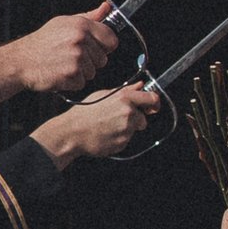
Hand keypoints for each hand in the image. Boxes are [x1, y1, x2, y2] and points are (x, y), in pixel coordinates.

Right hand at [0, 9, 124, 102]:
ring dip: (81, 72)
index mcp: (81, 25)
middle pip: (103, 59)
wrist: (21, 60)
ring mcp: (76, 58)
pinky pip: (82, 83)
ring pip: (93, 72)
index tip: (96, 48)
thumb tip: (107, 7)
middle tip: (71, 57)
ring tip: (63, 64)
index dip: (105, 46)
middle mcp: (80, 40)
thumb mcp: (65, 23)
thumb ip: (89, 17)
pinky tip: (60, 73)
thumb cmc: (43, 42)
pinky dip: (72, 82)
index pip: (112, 40)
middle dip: (91, 61)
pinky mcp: (71, 74)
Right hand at [34, 78, 163, 162]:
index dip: (154, 103)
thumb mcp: (104, 94)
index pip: (152, 99)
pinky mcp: (123, 143)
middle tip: (117, 118)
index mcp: (124, 98)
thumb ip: (126, 90)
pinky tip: (106, 133)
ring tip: (109, 126)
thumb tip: (140, 85)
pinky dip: (119, 138)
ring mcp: (126, 129)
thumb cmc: (85, 112)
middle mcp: (128, 113)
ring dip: (126, 128)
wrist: (73, 132)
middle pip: (144, 117)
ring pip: (135, 129)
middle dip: (135, 118)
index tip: (152, 106)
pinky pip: (127, 140)